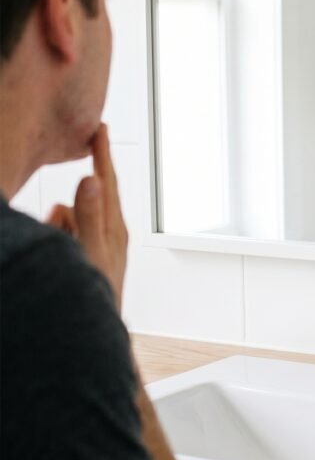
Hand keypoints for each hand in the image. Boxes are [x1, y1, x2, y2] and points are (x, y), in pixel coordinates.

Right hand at [46, 124, 127, 309]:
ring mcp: (92, 241)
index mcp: (116, 227)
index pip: (108, 182)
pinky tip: (58, 260)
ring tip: (62, 258)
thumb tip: (90, 180)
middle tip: (69, 227)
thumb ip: (88, 216)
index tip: (100, 127)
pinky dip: (54, 239)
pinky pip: (58, 232)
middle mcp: (108, 230)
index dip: (102, 154)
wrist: (92, 331)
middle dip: (71, 205)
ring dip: (57, 229)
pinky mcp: (80, 251)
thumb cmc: (96, 294)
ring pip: (64, 216)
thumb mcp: (91, 253)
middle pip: (85, 199)